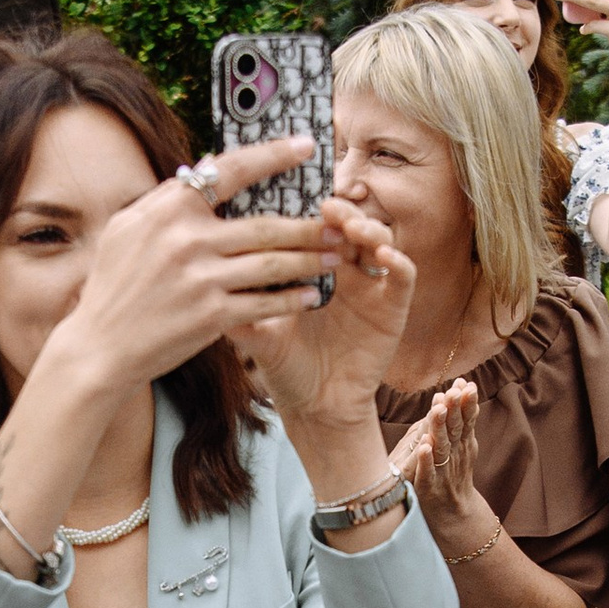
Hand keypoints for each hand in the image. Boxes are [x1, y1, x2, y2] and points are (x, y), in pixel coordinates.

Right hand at [52, 140, 355, 405]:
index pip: (231, 170)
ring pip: (273, 263)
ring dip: (310, 259)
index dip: (273, 155)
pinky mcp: (211, 316)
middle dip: (309, 224)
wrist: (100, 347)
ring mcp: (201, 279)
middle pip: (265, 224)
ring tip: (335, 256)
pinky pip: (266, 302)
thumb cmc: (114, 285)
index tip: (306, 147)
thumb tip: (204, 170)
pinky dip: (293, 298)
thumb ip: (166, 200)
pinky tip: (312, 294)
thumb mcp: (127, 229)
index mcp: (168, 209)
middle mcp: (187, 240)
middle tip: (340, 222)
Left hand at [236, 170, 415, 418]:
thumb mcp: (259, 335)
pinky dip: (397, 261)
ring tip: (352, 229)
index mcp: (311, 267)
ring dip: (368, 228)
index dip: (310, 211)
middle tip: (328, 208)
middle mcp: (344, 269)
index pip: (314, 227)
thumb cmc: (286, 367)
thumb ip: (241, 309)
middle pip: (349, 225)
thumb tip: (205, 283)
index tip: (297, 199)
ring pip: (378, 239)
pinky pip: (403, 275)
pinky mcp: (393, 307)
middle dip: (341, 213)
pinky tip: (382, 257)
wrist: (316, 407)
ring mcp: (371, 286)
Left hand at [384, 377, 483, 533]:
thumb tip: (465, 385)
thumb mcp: (463, 443)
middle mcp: (455, 454)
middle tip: (453, 391)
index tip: (465, 383)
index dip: (466, 402)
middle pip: (455, 429)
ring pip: (441, 447)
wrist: (455, 513)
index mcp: (462, 442)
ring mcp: (443, 470)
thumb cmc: (455, 473)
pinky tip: (424, 447)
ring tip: (437, 410)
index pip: (466, 419)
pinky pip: (427, 472)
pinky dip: (426, 460)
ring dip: (439, 428)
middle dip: (455, 410)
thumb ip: (463, 417)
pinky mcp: (429, 486)